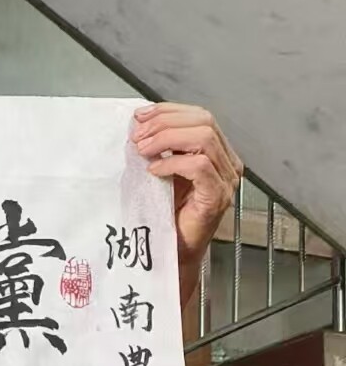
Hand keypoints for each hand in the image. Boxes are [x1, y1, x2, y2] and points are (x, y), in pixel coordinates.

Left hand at [132, 103, 242, 310]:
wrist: (173, 254)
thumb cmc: (168, 216)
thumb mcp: (163, 172)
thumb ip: (162, 148)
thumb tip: (140, 124)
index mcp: (218, 152)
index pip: (199, 116)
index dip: (169, 111)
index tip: (140, 117)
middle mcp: (227, 163)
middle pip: (204, 121)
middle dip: (165, 122)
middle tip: (137, 136)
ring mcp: (226, 180)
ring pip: (203, 138)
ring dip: (166, 139)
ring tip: (142, 150)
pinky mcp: (217, 197)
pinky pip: (199, 165)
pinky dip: (173, 162)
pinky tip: (153, 170)